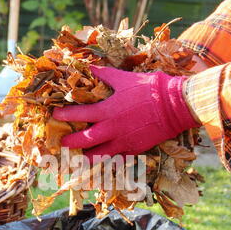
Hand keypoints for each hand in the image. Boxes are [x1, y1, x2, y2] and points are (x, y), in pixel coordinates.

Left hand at [53, 65, 199, 161]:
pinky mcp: (134, 150)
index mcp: (107, 110)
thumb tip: (89, 67)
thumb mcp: (125, 78)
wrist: (175, 105)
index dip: (64, 116)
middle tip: (62, 144)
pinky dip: (108, 161)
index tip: (55, 116)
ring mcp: (123, 142)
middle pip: (85, 141)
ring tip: (80, 157)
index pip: (79, 114)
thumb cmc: (150, 88)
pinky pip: (117, 160)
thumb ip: (105, 75)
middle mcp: (112, 129)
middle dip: (71, 143)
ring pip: (99, 156)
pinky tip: (103, 162)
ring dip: (87, 157)